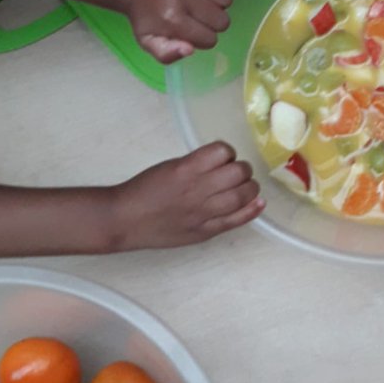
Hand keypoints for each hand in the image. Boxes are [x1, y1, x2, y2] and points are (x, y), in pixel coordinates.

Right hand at [112, 142, 262, 249]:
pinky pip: (236, 220)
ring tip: (245, 186)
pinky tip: (258, 202)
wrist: (125, 219)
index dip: (227, 152)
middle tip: (236, 173)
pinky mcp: (205, 231)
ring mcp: (203, 212)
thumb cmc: (143, 190)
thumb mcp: (170, 166)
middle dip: (242, 169)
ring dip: (250, 187)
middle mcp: (198, 189)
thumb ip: (196, 164)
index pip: (223, 151)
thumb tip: (222, 162)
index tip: (223, 157)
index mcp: (186, 168)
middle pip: (238, 172)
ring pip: (243, 195)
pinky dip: (252, 210)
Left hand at [120, 0, 233, 63]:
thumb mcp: (147, 41)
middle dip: (213, 23)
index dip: (203, 39)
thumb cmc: (145, 15)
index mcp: (171, 18)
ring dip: (218, 4)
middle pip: (222, 21)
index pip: (210, 40)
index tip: (193, 31)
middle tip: (198, 16)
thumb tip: (189, 49)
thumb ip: (166, 54)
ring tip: (203, 1)